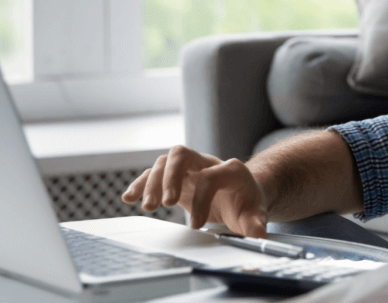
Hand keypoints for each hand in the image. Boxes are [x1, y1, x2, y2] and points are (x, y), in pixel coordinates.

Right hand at [120, 146, 269, 237]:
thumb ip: (256, 222)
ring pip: (164, 162)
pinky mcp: (174, 178)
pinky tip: (128, 198)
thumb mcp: (255, 213)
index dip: (202, 199)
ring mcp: (188, 168)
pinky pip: (153, 174)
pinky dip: (140, 184)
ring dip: (152, 183)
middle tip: (165, 204)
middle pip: (181, 154)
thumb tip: (259, 234)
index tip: (197, 225)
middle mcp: (206, 162)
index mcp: (229, 169)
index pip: (211, 176)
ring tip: (148, 208)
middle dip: (170, 177)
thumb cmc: (248, 203)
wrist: (242, 194)